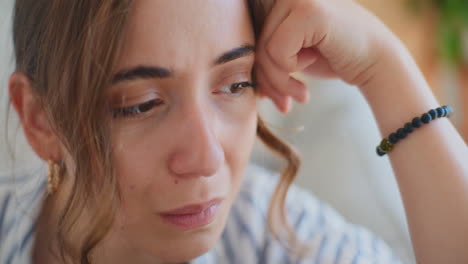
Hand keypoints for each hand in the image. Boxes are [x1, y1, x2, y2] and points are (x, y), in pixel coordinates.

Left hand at [255, 0, 398, 112]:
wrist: (374, 62)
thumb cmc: (328, 57)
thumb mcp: (287, 52)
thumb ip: (261, 51)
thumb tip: (227, 72)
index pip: (246, 33)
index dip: (254, 65)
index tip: (267, 93)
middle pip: (254, 41)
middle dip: (266, 78)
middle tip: (282, 102)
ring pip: (264, 48)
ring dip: (277, 81)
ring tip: (298, 96)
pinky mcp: (308, 9)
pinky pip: (277, 50)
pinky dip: (288, 71)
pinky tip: (307, 78)